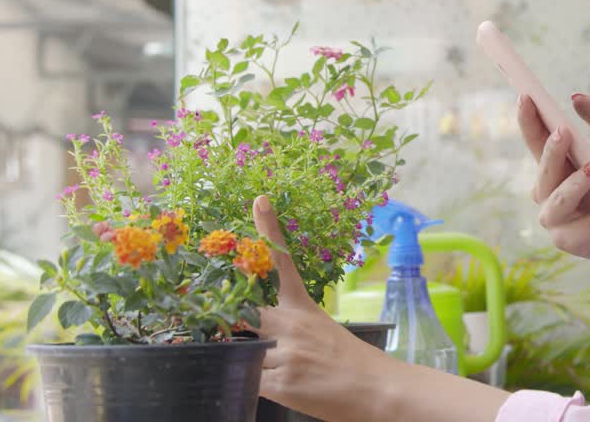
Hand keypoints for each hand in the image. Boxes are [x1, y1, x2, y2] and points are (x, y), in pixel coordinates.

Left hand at [250, 196, 512, 421]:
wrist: (380, 389)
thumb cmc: (353, 364)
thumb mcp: (324, 333)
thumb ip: (291, 329)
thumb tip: (263, 336)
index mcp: (303, 307)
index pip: (282, 262)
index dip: (268, 231)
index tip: (259, 200)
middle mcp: (291, 324)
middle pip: (241, 310)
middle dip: (224, 321)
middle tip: (209, 322)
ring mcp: (285, 351)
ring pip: (240, 353)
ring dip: (247, 364)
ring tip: (275, 372)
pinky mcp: (281, 381)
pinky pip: (247, 381)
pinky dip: (252, 386)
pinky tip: (276, 387)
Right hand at [516, 93, 589, 265]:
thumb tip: (577, 96)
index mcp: (553, 167)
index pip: (535, 141)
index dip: (528, 119)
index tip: (526, 95)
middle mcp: (546, 192)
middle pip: (544, 170)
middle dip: (552, 152)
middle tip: (563, 132)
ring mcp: (554, 219)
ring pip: (561, 199)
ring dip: (577, 183)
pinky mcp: (570, 242)